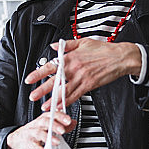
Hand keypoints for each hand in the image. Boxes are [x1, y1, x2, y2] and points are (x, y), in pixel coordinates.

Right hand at [6, 112, 75, 148]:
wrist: (19, 139)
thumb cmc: (36, 131)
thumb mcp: (48, 126)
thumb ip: (61, 125)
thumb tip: (73, 122)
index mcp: (44, 118)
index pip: (52, 114)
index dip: (60, 116)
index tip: (68, 120)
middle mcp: (37, 124)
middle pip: (45, 122)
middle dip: (54, 125)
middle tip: (62, 130)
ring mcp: (31, 133)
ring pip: (39, 133)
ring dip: (48, 137)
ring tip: (56, 142)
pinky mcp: (28, 143)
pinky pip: (33, 146)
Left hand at [25, 39, 141, 109]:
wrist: (119, 57)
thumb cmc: (103, 49)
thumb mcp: (83, 42)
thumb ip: (67, 45)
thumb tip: (54, 46)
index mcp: (70, 57)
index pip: (50, 66)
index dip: (38, 73)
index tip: (29, 79)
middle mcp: (74, 68)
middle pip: (55, 81)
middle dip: (42, 90)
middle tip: (33, 96)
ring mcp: (81, 77)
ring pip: (64, 91)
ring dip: (53, 100)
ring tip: (44, 106)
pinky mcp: (89, 85)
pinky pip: (76, 95)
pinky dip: (67, 102)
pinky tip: (61, 106)